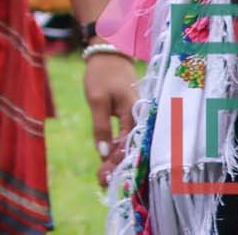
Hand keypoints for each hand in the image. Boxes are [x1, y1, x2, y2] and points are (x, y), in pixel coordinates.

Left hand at [88, 48, 139, 181]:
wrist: (109, 53)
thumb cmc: (102, 74)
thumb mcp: (96, 99)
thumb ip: (101, 126)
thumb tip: (104, 153)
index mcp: (135, 114)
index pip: (128, 146)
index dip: (117, 164)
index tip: (104, 178)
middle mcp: (141, 119)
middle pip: (132, 149)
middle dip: (117, 167)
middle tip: (101, 183)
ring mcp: (138, 118)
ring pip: (130, 145)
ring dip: (117, 161)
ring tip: (102, 177)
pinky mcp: (132, 118)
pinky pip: (127, 138)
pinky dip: (117, 149)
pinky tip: (108, 161)